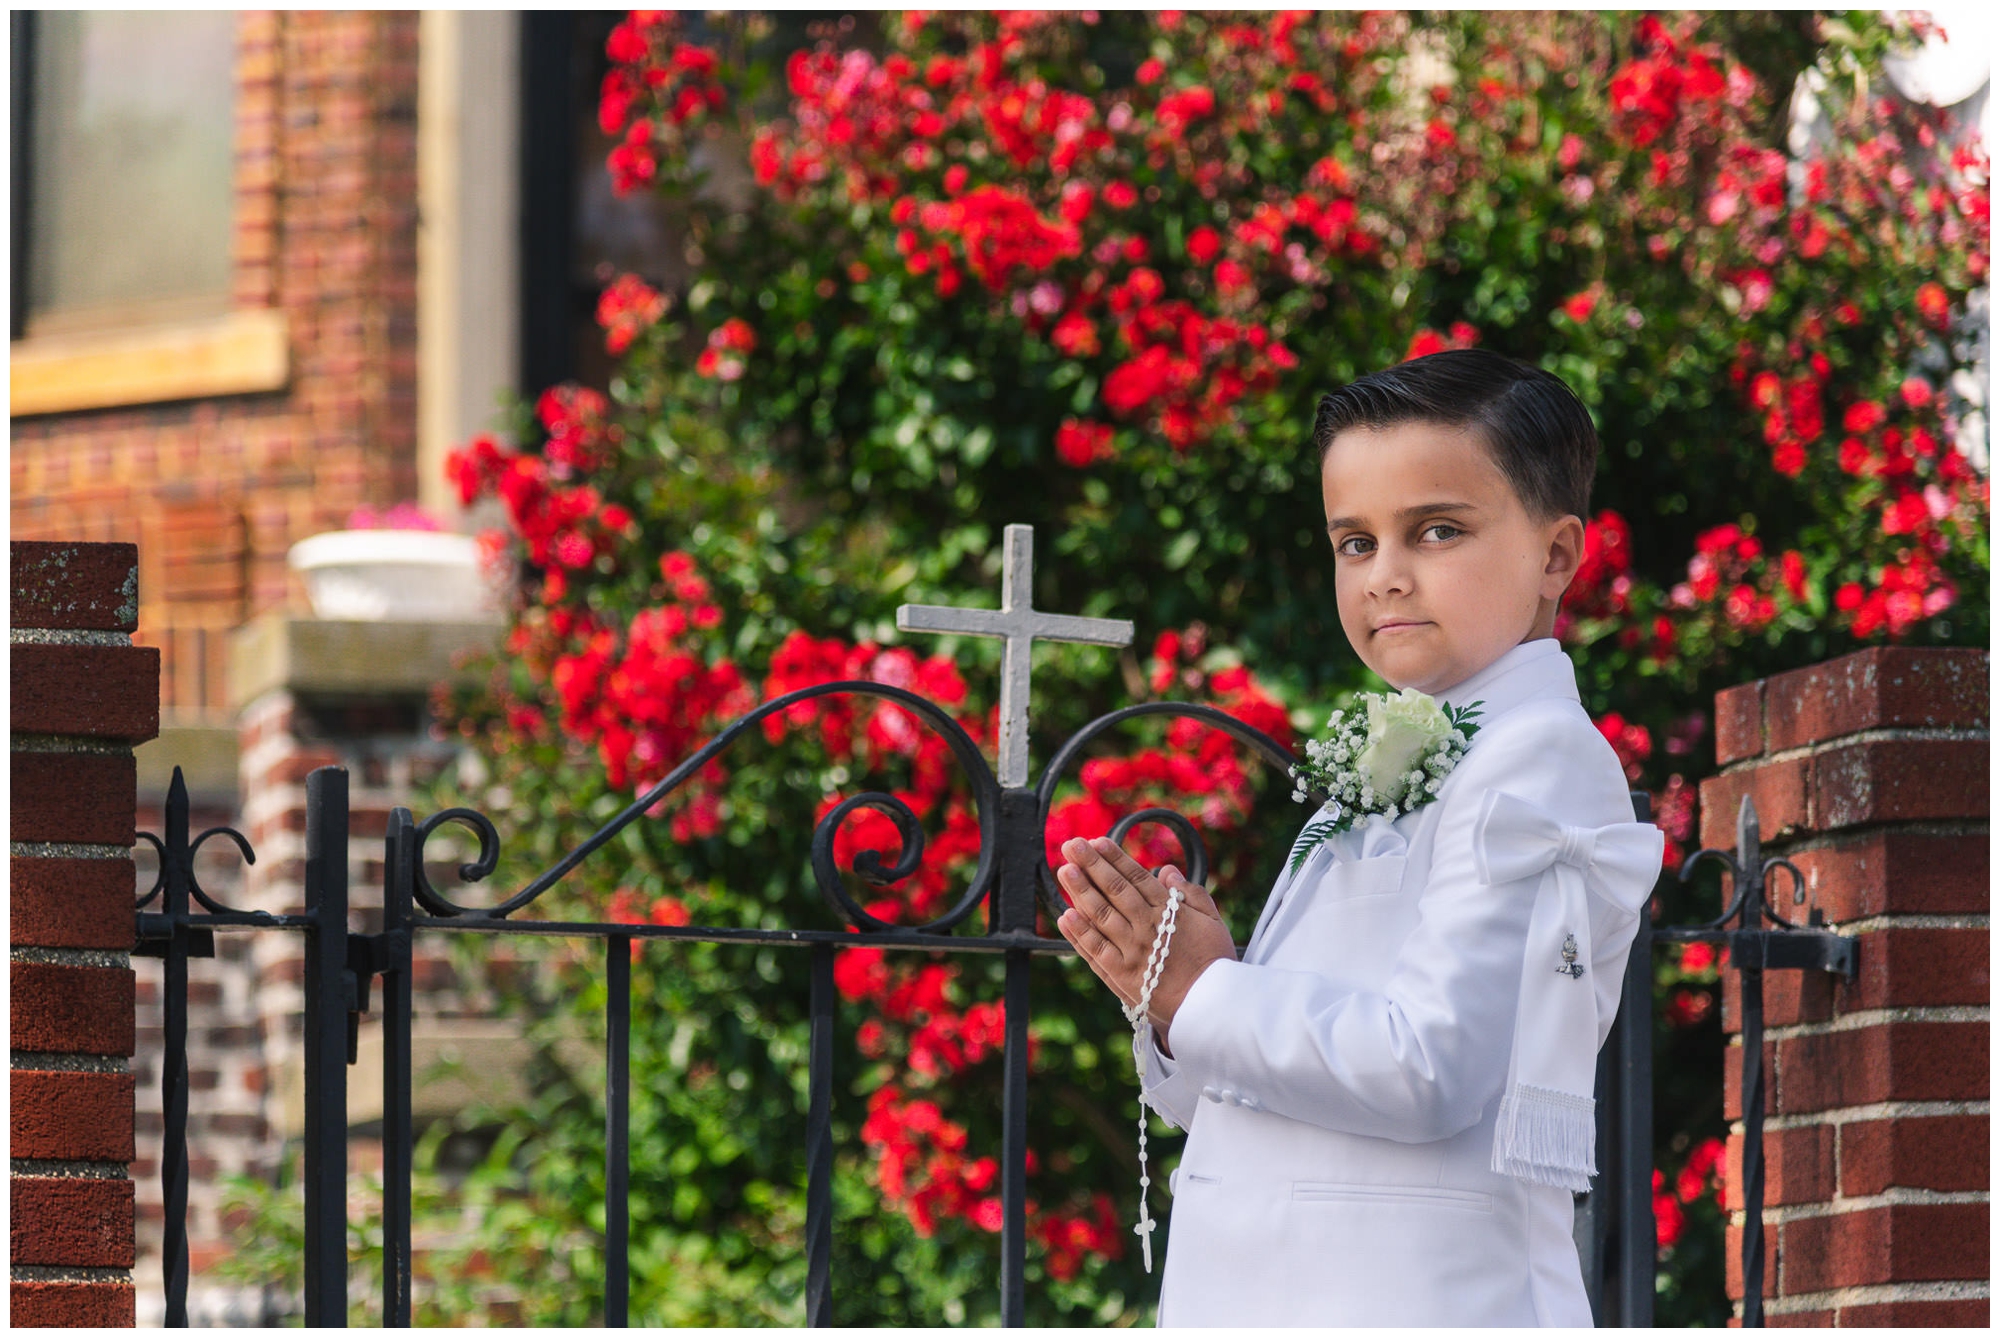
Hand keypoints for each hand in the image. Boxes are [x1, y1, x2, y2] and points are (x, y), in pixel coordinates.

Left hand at [1053, 836, 1236, 1051]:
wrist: (1211, 1006)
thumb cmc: (1214, 963)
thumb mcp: (1213, 921)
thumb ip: (1190, 894)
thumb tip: (1167, 871)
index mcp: (1168, 912)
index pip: (1135, 878)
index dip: (1114, 858)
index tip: (1097, 841)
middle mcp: (1145, 927)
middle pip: (1114, 890)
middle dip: (1091, 865)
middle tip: (1072, 846)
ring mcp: (1131, 951)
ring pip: (1100, 915)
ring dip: (1080, 891)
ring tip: (1064, 870)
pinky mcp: (1121, 975)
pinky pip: (1095, 950)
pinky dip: (1079, 933)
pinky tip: (1065, 916)